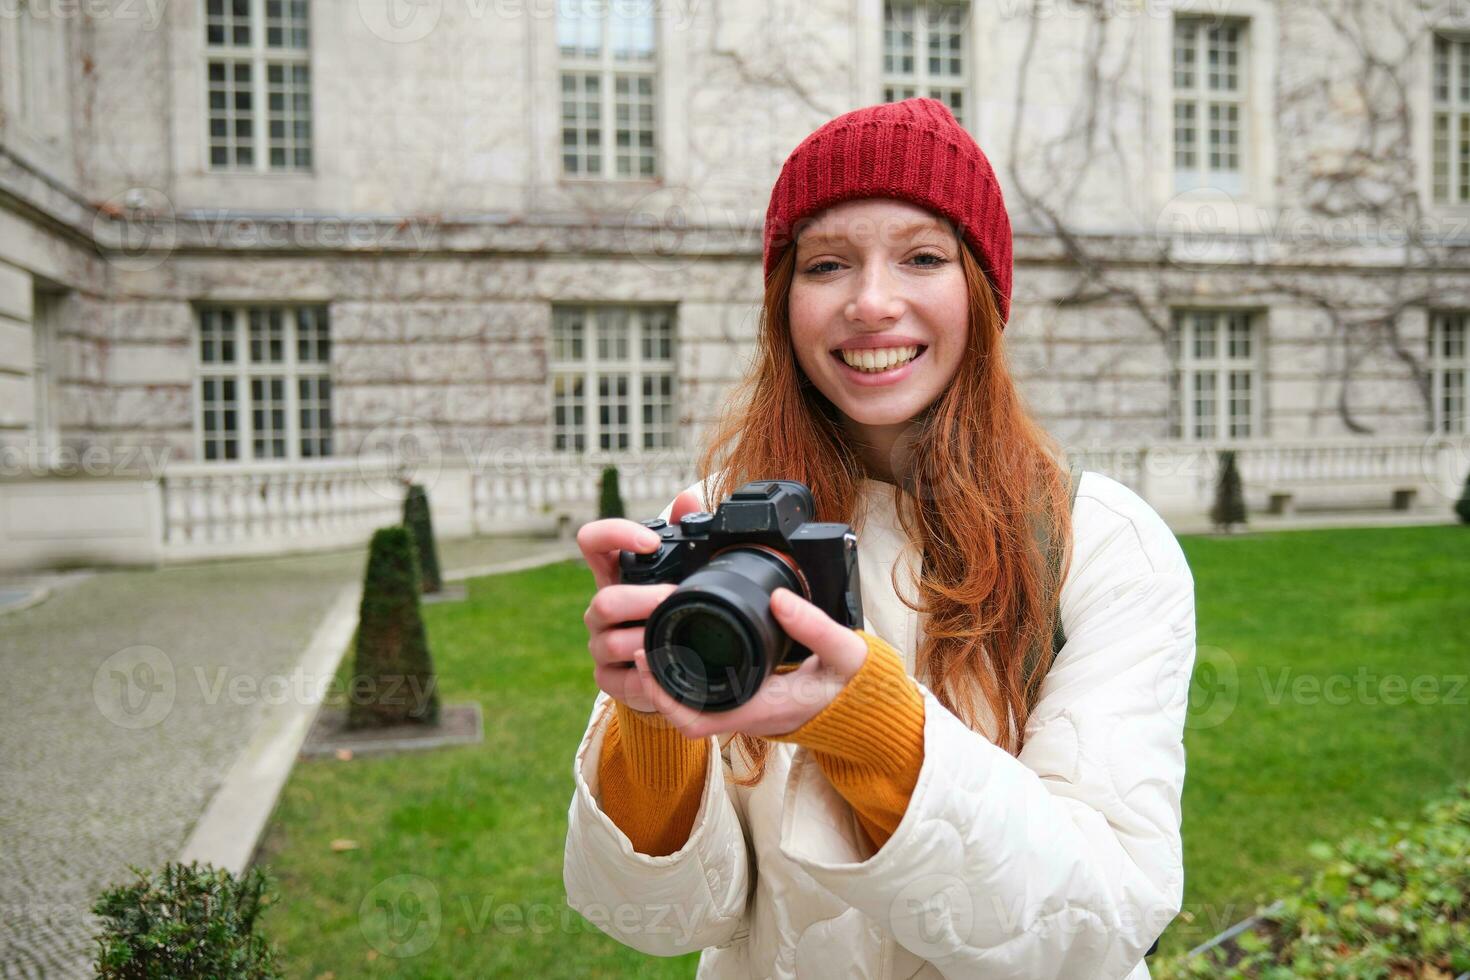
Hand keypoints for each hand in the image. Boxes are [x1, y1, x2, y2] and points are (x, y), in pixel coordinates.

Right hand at [577, 490, 703, 712]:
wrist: (671, 663)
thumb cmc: (671, 609)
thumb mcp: (680, 572)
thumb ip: (684, 533)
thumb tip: (687, 497)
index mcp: (614, 574)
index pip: (592, 541)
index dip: (614, 534)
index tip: (650, 542)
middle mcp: (601, 607)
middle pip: (603, 600)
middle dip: (641, 599)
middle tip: (673, 598)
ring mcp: (599, 643)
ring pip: (609, 641)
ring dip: (645, 638)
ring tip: (674, 636)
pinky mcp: (606, 677)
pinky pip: (617, 678)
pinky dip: (642, 677)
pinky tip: (662, 670)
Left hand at [631, 586, 869, 738]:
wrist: (869, 707)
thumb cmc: (854, 685)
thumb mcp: (844, 651)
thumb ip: (814, 625)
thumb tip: (780, 598)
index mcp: (761, 708)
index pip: (695, 719)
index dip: (661, 697)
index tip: (644, 661)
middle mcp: (748, 715)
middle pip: (683, 714)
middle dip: (654, 685)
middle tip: (638, 645)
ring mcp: (748, 711)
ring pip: (693, 707)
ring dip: (669, 683)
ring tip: (652, 645)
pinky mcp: (751, 701)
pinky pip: (709, 699)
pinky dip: (689, 681)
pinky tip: (683, 652)